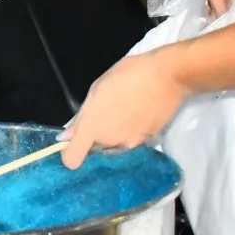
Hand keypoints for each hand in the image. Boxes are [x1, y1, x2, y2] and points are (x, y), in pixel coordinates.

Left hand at [61, 49, 189, 168]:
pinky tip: (136, 116)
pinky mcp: (148, 143)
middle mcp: (111, 141)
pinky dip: (130, 135)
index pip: (72, 159)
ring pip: (113, 148)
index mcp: (94, 127)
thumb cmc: (129, 75)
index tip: (74, 141)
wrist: (168, 76)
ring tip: (123, 113)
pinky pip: (130, 143)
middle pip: (95, 151)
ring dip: (113, 137)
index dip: (69, 153)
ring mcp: (131, 144)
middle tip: (104, 115)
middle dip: (95, 138)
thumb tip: (66, 135)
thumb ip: (81, 116)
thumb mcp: (98, 88)